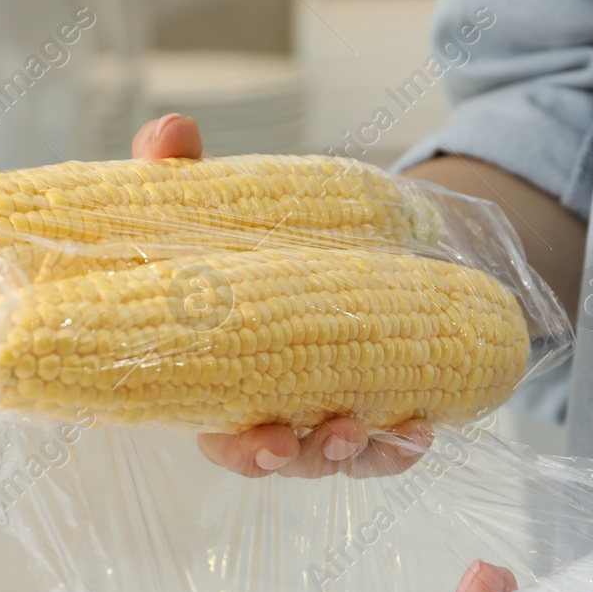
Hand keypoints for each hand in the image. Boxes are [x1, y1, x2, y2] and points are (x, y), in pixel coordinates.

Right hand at [131, 112, 433, 478]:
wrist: (349, 241)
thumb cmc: (258, 239)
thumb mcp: (218, 203)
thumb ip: (181, 173)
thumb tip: (171, 133)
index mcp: (222, 377)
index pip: (218, 433)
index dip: (231, 446)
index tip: (240, 438)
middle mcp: (275, 408)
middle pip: (274, 457)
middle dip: (280, 458)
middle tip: (287, 444)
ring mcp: (331, 414)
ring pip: (333, 457)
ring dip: (344, 453)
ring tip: (355, 429)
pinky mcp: (383, 410)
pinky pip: (391, 445)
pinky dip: (402, 445)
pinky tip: (421, 427)